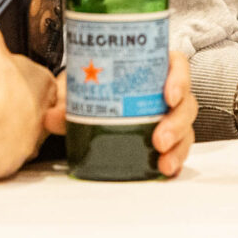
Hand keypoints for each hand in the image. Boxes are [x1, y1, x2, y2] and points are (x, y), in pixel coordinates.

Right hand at [0, 0, 55, 183]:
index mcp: (43, 81)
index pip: (42, 74)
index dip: (25, 72)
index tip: (9, 75)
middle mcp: (43, 112)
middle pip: (36, 103)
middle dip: (18, 100)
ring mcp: (30, 139)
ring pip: (24, 130)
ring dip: (9, 125)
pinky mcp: (12, 160)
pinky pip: (8, 153)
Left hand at [53, 48, 200, 176]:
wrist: (87, 106)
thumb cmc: (93, 88)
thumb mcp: (80, 90)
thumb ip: (68, 102)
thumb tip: (52, 116)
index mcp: (152, 69)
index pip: (177, 66)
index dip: (180, 79)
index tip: (169, 96)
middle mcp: (165, 92)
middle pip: (185, 102)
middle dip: (177, 122)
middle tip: (159, 139)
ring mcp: (168, 117)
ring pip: (186, 128)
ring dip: (179, 145)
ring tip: (163, 161)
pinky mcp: (166, 140)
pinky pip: (178, 149)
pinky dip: (175, 160)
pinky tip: (166, 170)